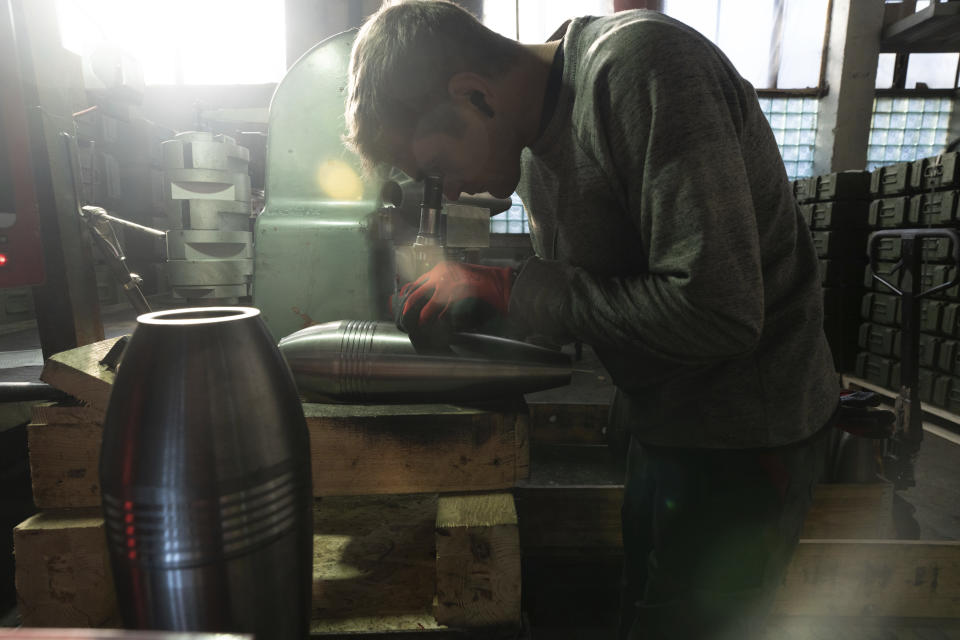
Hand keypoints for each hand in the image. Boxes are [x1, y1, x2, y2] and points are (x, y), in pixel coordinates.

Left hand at [392, 262, 513, 340]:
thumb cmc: (480, 282)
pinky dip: (440, 319)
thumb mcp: (457, 277)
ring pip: (427, 305)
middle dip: (408, 308)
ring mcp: (449, 284)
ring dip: (422, 317)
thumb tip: (425, 298)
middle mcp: (442, 274)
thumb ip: (441, 285)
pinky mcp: (458, 295)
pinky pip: (443, 311)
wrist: (500, 283)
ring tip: (420, 325)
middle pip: (415, 293)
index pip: (417, 282)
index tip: (402, 305)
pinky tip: (439, 324)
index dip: (408, 295)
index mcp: (441, 268)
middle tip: (405, 319)